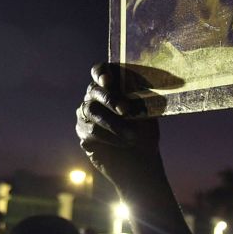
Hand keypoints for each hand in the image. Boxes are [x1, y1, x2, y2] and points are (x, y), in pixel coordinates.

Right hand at [75, 63, 163, 189]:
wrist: (141, 162)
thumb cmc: (146, 133)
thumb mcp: (148, 114)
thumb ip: (141, 98)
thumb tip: (141, 86)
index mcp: (110, 87)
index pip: (99, 71)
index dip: (100, 72)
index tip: (108, 80)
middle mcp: (94, 98)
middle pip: (94, 90)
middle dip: (110, 99)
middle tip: (126, 110)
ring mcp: (86, 116)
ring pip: (93, 111)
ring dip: (114, 123)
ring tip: (132, 136)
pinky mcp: (84, 135)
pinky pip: (92, 131)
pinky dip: (110, 137)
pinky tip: (123, 143)